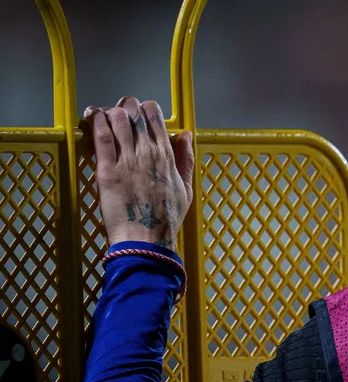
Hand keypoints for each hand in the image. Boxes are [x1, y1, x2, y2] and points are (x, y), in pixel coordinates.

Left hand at [83, 96, 193, 248]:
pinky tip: (94, 120)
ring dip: (109, 113)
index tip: (138, 114)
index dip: (144, 109)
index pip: (155, 117)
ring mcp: (127, 160)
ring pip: (117, 119)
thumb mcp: (185, 188)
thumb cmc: (166, 218)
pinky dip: (96, 123)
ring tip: (105, 117)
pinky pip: (101, 137)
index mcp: (167, 156)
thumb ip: (186, 159)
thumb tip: (185, 135)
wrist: (146, 239)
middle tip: (119, 114)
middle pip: (134, 113)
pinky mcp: (107, 170)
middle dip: (125, 107)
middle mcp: (148, 153)